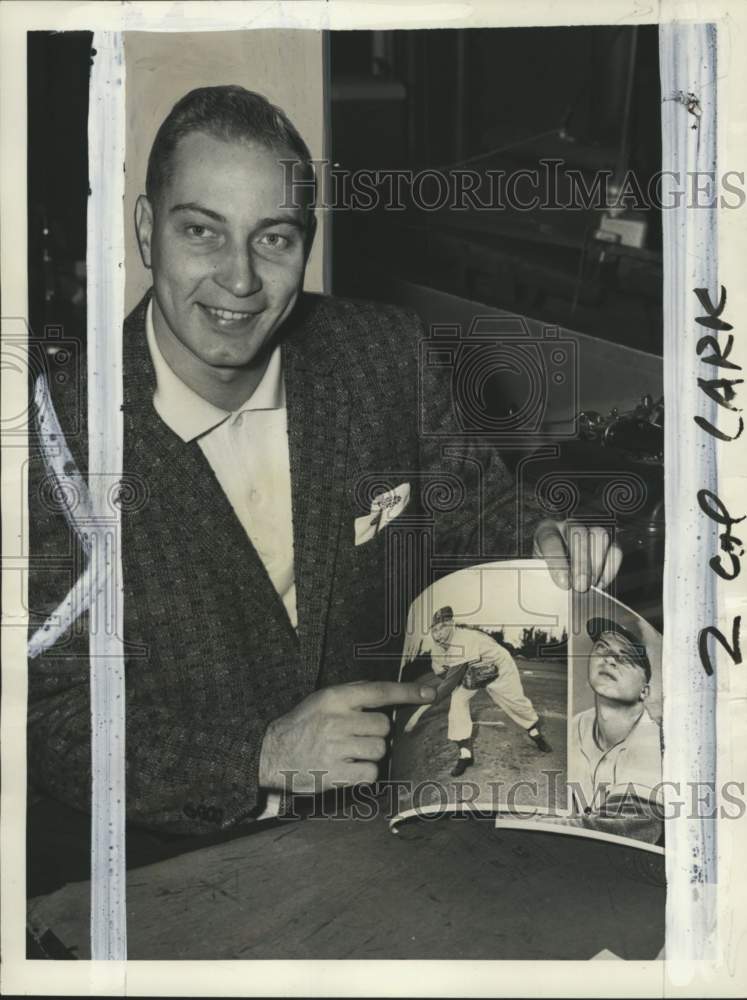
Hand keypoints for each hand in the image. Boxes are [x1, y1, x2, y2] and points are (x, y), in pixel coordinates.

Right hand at [258, 680, 435, 793]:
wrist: (272, 755)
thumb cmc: (303, 725)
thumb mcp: (322, 699)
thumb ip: (353, 694)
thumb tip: (388, 693)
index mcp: (335, 698)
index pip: (379, 691)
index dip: (408, 692)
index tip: (430, 694)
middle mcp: (337, 720)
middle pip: (383, 726)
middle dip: (376, 733)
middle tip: (356, 736)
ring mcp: (336, 748)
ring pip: (379, 750)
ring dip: (370, 753)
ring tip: (349, 752)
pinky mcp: (336, 774)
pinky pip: (371, 772)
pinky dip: (364, 772)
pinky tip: (348, 768)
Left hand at [533, 518, 621, 590]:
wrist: (561, 568)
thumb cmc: (548, 571)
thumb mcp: (542, 573)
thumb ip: (547, 579)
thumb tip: (559, 592)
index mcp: (546, 530)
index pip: (550, 540)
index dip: (558, 563)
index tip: (564, 583)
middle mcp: (568, 524)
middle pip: (578, 533)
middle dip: (581, 562)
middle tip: (581, 586)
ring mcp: (590, 528)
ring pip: (599, 535)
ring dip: (597, 563)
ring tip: (591, 585)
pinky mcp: (609, 540)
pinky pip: (615, 549)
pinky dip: (610, 568)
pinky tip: (601, 583)